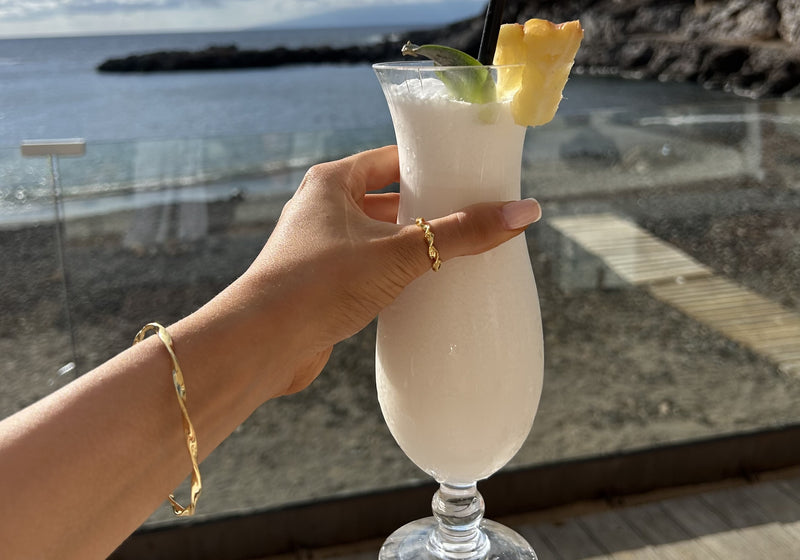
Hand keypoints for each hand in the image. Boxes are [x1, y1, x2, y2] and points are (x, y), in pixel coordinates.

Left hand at [235, 145, 541, 394]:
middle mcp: (322, 209)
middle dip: (428, 207)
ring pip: (379, 236)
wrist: (262, 344)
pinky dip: (397, 272)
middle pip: (388, 198)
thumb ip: (460, 233)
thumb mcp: (399, 252)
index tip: (470, 173)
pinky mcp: (324, 284)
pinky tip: (426, 285)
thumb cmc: (320, 283)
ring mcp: (321, 248)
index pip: (391, 158)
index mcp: (332, 183)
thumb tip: (524, 212)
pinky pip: (370, 268)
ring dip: (414, 243)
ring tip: (460, 249)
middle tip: (474, 215)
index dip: (431, 163)